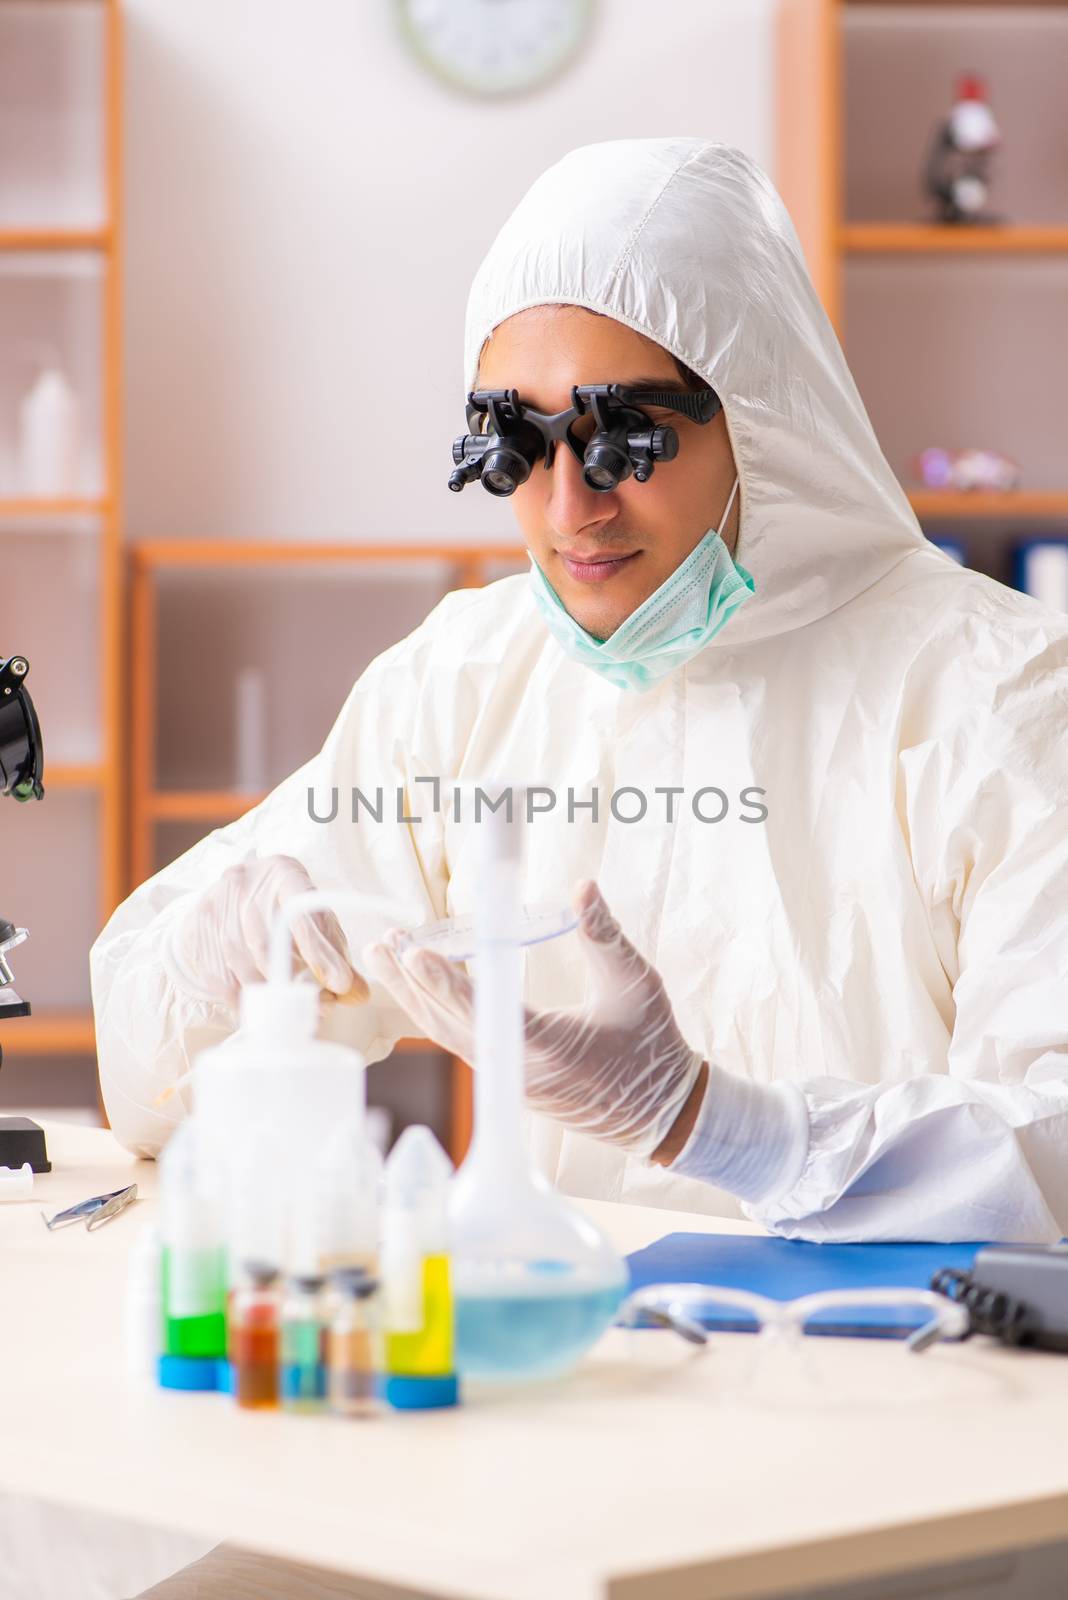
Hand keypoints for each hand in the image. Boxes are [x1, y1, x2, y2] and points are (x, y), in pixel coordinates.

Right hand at [163, 853, 368, 1007]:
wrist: (234, 894)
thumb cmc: (284, 908)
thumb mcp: (316, 919)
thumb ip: (336, 953)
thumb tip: (357, 994)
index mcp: (283, 873)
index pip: (301, 913)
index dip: (320, 952)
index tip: (340, 984)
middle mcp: (244, 883)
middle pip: (266, 943)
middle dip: (295, 982)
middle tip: (322, 1008)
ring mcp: (214, 905)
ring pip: (241, 962)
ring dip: (270, 994)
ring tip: (295, 1011)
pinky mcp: (196, 929)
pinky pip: (219, 977)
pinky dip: (243, 1001)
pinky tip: (262, 1010)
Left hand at [362, 879, 704, 1158]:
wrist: (661, 1113)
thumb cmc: (652, 1046)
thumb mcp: (636, 983)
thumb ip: (604, 935)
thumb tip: (583, 886)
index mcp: (553, 1050)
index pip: (490, 1014)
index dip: (450, 983)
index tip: (416, 955)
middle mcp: (521, 1071)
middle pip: (452, 1024)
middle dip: (413, 982)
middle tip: (382, 943)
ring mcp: (511, 1080)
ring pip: (450, 1034)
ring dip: (416, 995)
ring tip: (385, 955)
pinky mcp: (509, 1080)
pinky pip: (462, 1042)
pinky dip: (436, 1010)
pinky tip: (419, 984)